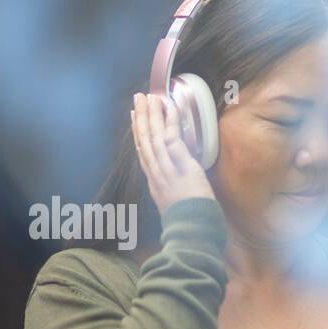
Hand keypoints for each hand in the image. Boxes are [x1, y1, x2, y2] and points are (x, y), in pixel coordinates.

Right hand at [131, 92, 216, 216]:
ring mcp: (166, 168)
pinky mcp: (180, 164)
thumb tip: (176, 184)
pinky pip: (173, 137)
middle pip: (145, 141)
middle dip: (141, 119)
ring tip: (148, 96)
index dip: (138, 134)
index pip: (144, 154)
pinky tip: (169, 105)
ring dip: (151, 114)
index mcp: (155, 183)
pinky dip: (171, 120)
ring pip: (154, 136)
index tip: (135, 119)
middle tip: (137, 99)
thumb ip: (172, 192)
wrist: (192, 231)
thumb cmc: (188, 223)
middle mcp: (156, 173)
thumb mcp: (174, 206)